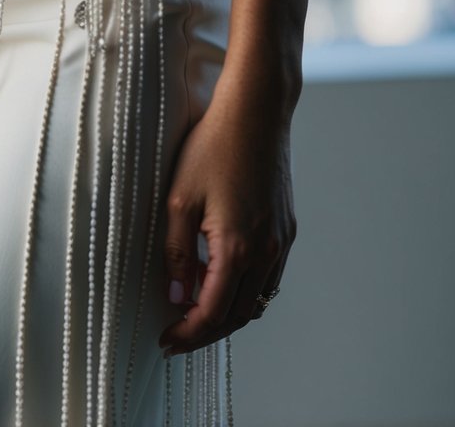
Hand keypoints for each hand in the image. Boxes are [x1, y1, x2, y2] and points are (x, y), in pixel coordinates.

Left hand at [158, 83, 296, 355]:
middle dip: (206, 332)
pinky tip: (223, 279)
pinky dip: (247, 290)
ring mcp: (281, 241)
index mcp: (236, 248)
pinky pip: (270, 277)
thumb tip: (176, 296)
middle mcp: (266, 252)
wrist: (256, 112)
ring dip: (228, 314)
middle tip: (178, 334)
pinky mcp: (287, 228)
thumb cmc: (213, 147)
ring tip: (196, 310)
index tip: (166, 341)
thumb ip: (175, 254)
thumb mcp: (179, 199)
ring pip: (258, 300)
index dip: (188, 334)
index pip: (212, 313)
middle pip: (238, 316)